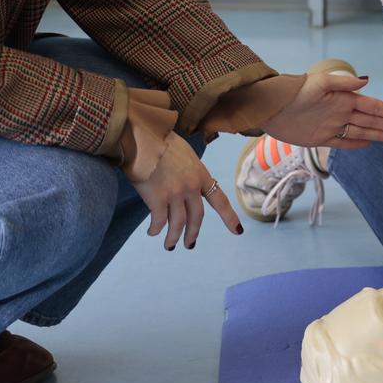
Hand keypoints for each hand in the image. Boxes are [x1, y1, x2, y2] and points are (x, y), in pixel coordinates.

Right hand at [124, 133, 242, 249]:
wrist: (144, 137)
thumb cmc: (161, 140)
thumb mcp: (185, 154)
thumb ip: (188, 171)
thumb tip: (182, 182)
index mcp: (201, 175)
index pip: (220, 200)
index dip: (229, 218)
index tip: (238, 231)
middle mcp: (192, 187)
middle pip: (197, 218)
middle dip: (193, 233)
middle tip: (189, 244)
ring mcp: (175, 194)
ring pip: (178, 224)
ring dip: (173, 237)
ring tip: (170, 245)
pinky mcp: (158, 199)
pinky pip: (159, 221)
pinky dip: (156, 230)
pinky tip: (152, 232)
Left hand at [262, 71, 382, 148]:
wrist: (271, 107)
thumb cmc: (294, 91)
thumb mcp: (319, 83)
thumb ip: (343, 83)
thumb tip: (366, 80)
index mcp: (343, 99)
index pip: (372, 107)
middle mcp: (340, 112)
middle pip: (371, 121)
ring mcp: (331, 126)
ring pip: (361, 132)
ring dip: (379, 134)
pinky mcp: (319, 138)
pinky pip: (342, 142)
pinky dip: (355, 144)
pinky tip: (368, 144)